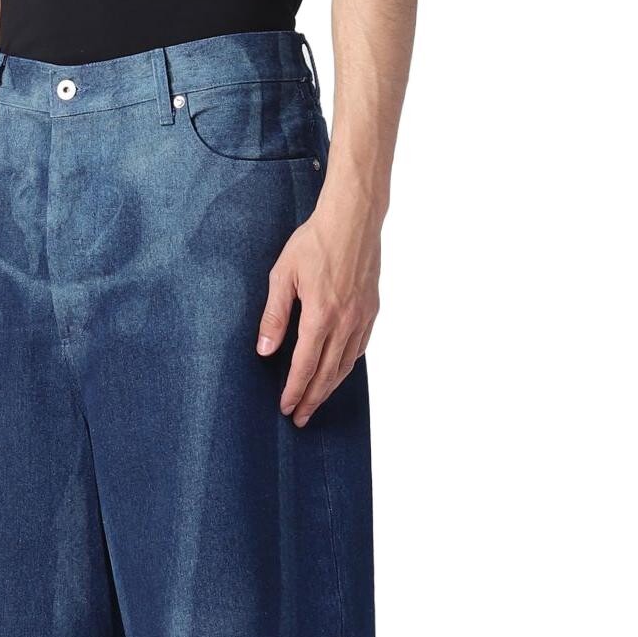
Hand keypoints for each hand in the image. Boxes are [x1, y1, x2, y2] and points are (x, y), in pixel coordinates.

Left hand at [257, 201, 380, 426]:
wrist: (354, 217)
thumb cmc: (315, 241)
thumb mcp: (282, 274)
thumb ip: (274, 315)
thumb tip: (265, 350)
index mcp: (321, 315)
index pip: (305, 365)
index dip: (295, 390)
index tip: (286, 407)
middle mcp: (345, 321)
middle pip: (328, 374)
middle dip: (312, 399)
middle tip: (300, 418)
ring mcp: (362, 317)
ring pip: (346, 365)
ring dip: (330, 388)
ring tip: (316, 402)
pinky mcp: (372, 309)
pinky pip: (360, 348)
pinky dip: (347, 366)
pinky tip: (338, 372)